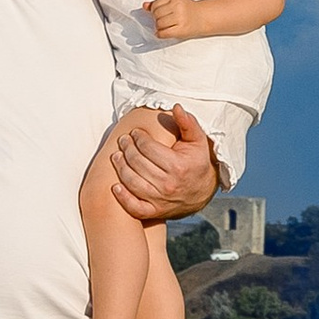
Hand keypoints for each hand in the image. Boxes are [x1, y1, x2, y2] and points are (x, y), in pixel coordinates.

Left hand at [110, 104, 219, 224]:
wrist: (203, 192)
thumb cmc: (197, 161)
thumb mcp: (197, 140)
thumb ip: (187, 123)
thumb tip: (176, 107)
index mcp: (178, 166)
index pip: (148, 148)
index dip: (138, 137)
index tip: (135, 133)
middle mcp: (168, 184)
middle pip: (137, 163)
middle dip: (127, 149)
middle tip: (123, 141)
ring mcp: (161, 200)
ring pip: (132, 182)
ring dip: (120, 167)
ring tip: (116, 156)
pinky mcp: (155, 212)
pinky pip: (134, 207)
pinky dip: (123, 198)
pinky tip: (115, 186)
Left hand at [146, 0, 199, 40]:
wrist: (203, 17)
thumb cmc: (187, 9)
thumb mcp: (174, 1)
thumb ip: (159, 3)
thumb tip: (145, 5)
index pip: (156, 4)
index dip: (154, 10)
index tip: (159, 13)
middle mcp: (178, 6)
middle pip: (156, 14)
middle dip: (157, 19)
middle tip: (163, 20)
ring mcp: (180, 18)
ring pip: (159, 24)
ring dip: (159, 27)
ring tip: (165, 26)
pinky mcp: (181, 29)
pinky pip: (163, 33)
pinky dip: (160, 34)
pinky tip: (163, 32)